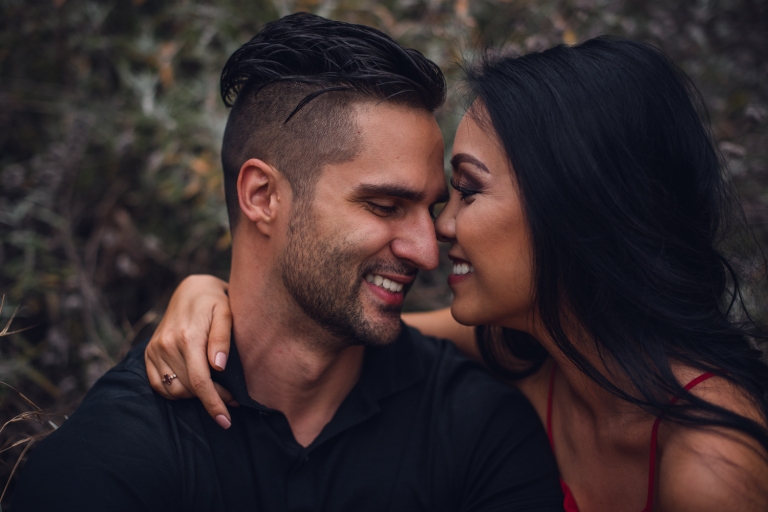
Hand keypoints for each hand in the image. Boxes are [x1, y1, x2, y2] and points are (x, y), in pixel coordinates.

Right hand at [145, 275, 234, 428]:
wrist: (192, 290)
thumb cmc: (215, 301)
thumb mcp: (226, 313)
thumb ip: (222, 338)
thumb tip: (218, 367)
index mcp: (188, 337)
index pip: (200, 381)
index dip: (213, 404)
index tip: (226, 421)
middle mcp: (167, 345)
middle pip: (189, 389)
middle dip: (213, 399)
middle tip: (232, 397)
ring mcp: (155, 350)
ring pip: (174, 391)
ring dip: (195, 396)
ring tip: (215, 388)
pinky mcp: (149, 353)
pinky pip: (159, 386)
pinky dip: (176, 391)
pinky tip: (193, 384)